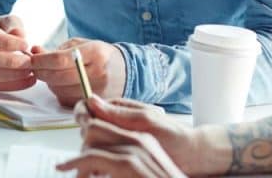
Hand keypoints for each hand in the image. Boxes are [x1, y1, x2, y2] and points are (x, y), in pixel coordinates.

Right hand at [0, 14, 34, 90]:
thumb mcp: (5, 20)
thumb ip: (13, 25)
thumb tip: (20, 36)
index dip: (7, 41)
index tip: (25, 44)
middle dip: (10, 61)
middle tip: (28, 61)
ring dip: (11, 75)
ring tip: (29, 71)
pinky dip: (12, 85)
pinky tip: (27, 80)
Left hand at [29, 38, 125, 106]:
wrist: (127, 72)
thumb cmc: (99, 55)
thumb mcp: (81, 45)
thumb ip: (57, 49)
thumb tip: (34, 51)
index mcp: (95, 53)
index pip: (60, 60)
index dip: (41, 60)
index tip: (31, 58)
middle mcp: (97, 73)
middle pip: (58, 78)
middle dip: (41, 72)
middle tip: (34, 67)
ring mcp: (97, 91)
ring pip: (60, 91)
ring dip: (49, 83)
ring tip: (49, 74)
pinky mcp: (93, 103)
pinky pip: (67, 100)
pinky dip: (58, 92)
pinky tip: (61, 84)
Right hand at [56, 117, 187, 177]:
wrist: (189, 156)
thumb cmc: (173, 136)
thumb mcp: (145, 122)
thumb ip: (118, 113)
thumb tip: (92, 100)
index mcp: (118, 109)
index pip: (88, 106)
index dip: (82, 115)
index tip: (84, 127)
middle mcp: (114, 122)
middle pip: (86, 127)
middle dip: (86, 139)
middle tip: (95, 151)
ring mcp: (116, 138)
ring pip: (90, 144)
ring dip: (91, 153)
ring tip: (98, 166)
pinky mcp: (119, 154)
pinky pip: (100, 157)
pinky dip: (98, 163)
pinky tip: (103, 172)